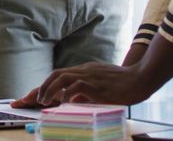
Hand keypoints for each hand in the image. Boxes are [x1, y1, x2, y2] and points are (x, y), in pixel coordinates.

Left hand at [22, 62, 151, 106]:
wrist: (141, 79)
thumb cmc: (124, 85)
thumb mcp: (101, 86)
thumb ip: (86, 91)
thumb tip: (70, 100)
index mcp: (85, 70)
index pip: (60, 75)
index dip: (45, 85)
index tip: (32, 96)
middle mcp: (85, 70)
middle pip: (56, 74)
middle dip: (41, 86)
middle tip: (32, 99)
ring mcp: (90, 76)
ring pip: (62, 77)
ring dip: (49, 89)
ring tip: (42, 101)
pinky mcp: (96, 85)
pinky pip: (77, 86)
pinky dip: (67, 93)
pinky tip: (63, 102)